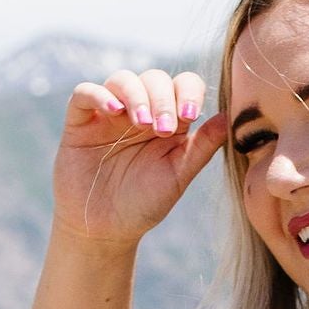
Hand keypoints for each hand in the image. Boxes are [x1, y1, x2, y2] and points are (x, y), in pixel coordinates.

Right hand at [53, 66, 225, 244]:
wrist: (104, 230)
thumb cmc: (143, 204)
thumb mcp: (178, 176)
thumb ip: (202, 147)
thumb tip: (228, 116)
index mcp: (168, 121)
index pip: (183, 85)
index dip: (188, 91)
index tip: (189, 116)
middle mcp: (140, 110)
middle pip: (154, 78)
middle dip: (162, 99)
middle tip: (162, 130)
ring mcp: (108, 113)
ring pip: (122, 79)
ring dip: (136, 95)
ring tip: (142, 124)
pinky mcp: (80, 121)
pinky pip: (85, 92)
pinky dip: (100, 95)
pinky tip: (114, 112)